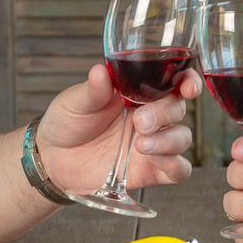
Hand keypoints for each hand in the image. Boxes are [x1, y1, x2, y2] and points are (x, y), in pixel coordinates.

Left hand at [37, 63, 199, 193]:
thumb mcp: (75, 102)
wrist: (54, 159)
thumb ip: (92, 90)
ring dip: (168, 140)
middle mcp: (151, 116)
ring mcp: (153, 143)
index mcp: (138, 92)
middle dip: (165, 114)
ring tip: (141, 144)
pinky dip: (175, 165)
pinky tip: (157, 160)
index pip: (173, 81)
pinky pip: (179, 169)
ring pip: (182, 137)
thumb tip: (100, 71)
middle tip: (141, 121)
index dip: (188, 81)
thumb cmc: (67, 122)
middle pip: (178, 108)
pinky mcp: (151, 170)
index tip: (187, 86)